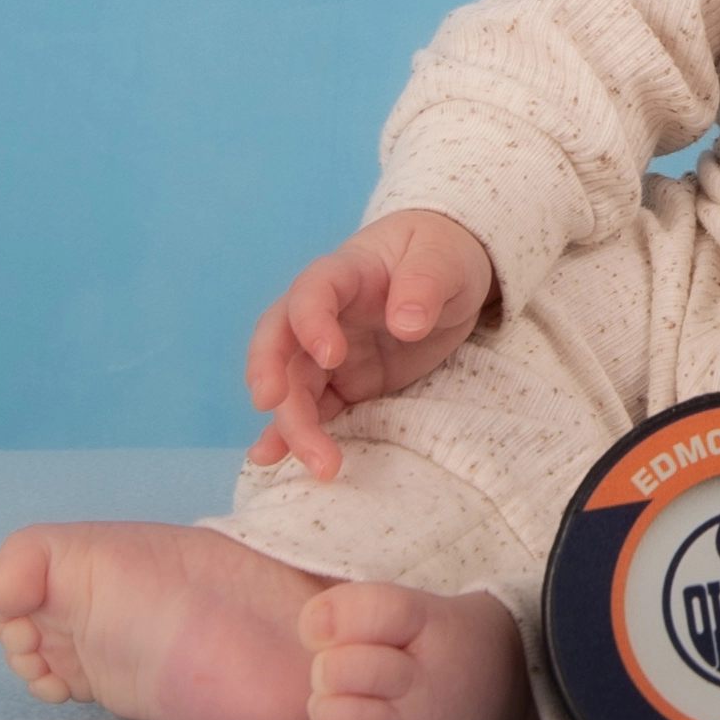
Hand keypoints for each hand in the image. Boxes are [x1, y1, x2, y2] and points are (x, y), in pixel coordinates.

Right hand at [242, 210, 494, 481]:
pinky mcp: (346, 384)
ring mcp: (330, 353)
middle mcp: (325, 315)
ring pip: (294, 387)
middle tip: (275, 407)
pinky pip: (313, 410)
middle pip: (282, 343)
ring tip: (317, 464)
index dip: (311, 322)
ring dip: (294, 425)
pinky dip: (293, 435)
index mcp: (345, 272)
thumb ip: (425, 283)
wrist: (448, 274)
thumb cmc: (441, 255)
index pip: (311, 291)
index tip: (331, 355)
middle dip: (272, 376)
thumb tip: (405, 322)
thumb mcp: (444, 258)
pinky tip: (275, 461)